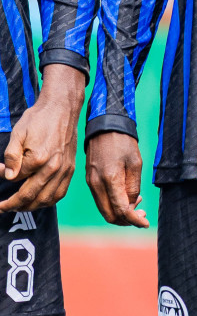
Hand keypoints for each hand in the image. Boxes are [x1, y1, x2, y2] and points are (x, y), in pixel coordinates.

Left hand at [0, 65, 85, 212]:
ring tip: (19, 207)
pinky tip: (39, 201)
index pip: (15, 179)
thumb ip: (11, 157)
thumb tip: (7, 176)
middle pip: (30, 195)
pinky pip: (60, 193)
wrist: (62, 108)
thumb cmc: (39, 119)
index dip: (3, 176)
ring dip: (31, 207)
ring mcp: (64, 169)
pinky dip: (49, 201)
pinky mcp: (71, 169)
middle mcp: (53, 167)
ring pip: (47, 199)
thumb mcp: (18, 134)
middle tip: (2, 207)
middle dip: (13, 205)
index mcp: (38, 159)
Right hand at [85, 131, 148, 227]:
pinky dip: (113, 204)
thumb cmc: (123, 142)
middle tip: (143, 215)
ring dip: (120, 213)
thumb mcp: (135, 163)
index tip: (145, 223)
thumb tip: (132, 204)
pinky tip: (127, 197)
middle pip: (109, 215)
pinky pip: (101, 200)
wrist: (104, 127)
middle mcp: (96, 185)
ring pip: (104, 209)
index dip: (134, 220)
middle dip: (127, 220)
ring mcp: (90, 184)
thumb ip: (133, 186)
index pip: (121, 210)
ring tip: (138, 205)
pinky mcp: (89, 181)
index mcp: (109, 180)